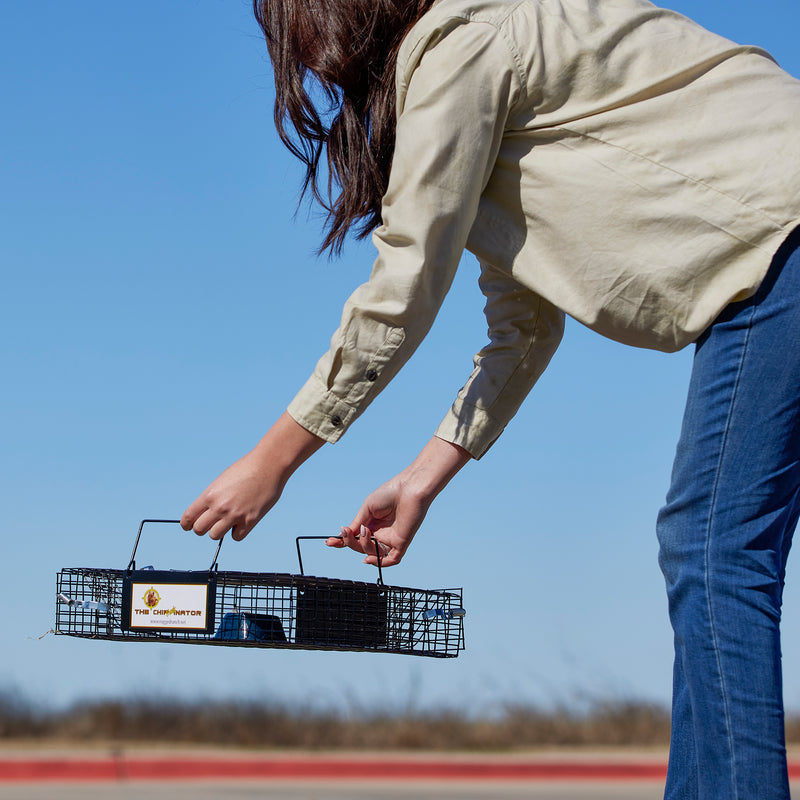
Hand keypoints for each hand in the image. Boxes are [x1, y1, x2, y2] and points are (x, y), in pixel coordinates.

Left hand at [181, 412, 323, 540]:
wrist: (269, 464)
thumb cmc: (247, 469)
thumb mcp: (222, 481)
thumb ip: (213, 498)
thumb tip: (207, 514)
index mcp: (209, 494)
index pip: (188, 518)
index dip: (187, 524)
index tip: (189, 526)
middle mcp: (219, 506)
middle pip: (199, 530)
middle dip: (204, 528)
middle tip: (212, 523)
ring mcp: (234, 515)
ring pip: (215, 536)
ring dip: (221, 530)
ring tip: (229, 520)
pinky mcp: (250, 520)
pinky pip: (236, 537)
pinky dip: (238, 532)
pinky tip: (243, 521)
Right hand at [327, 436, 470, 566]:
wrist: (410, 488)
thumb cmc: (390, 493)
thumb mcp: (367, 508)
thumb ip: (357, 523)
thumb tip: (345, 535)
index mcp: (372, 523)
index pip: (355, 537)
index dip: (342, 541)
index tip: (329, 543)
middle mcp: (381, 533)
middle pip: (361, 547)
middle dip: (351, 542)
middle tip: (347, 532)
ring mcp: (391, 539)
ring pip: (372, 553)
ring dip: (363, 545)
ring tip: (365, 531)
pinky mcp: (402, 543)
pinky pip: (391, 559)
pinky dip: (379, 563)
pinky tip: (367, 560)